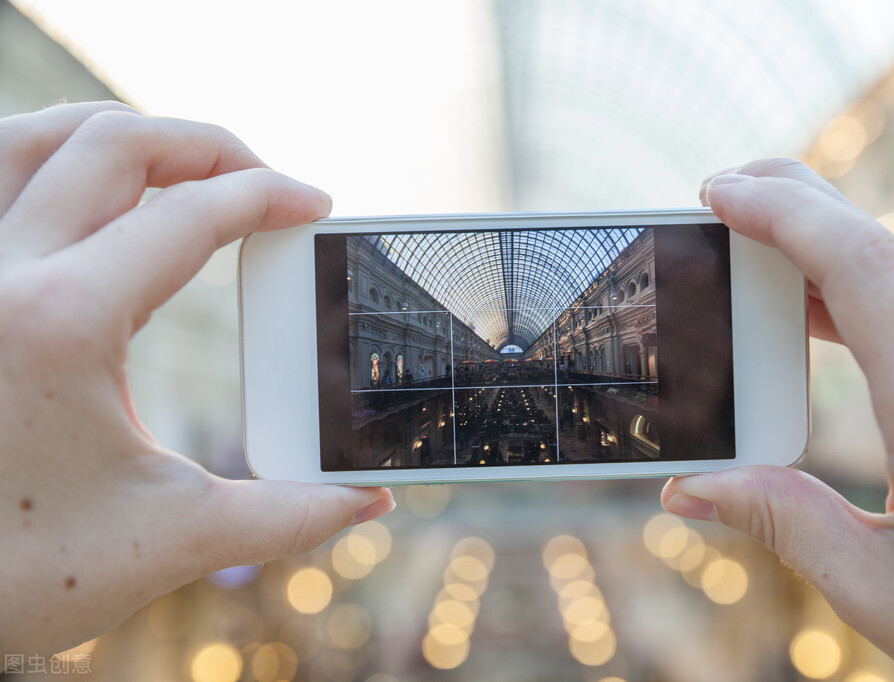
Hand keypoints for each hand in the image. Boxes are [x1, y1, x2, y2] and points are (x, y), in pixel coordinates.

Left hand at [0, 102, 393, 654]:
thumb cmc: (23, 571)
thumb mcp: (174, 537)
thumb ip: (288, 514)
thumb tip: (368, 498)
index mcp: (62, 320)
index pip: (188, 216)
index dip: (267, 196)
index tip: (314, 205)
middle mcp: (0, 275)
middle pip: (115, 144)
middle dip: (209, 146)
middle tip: (263, 181)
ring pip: (35, 138)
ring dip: (123, 136)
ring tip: (184, 169)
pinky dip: (51, 157)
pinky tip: (90, 194)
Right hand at [662, 159, 893, 680]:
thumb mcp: (887, 596)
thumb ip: (786, 524)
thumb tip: (691, 487)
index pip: (863, 266)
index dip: (785, 212)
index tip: (719, 193)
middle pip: (884, 246)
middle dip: (795, 203)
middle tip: (720, 195)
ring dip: (824, 245)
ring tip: (751, 252)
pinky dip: (859, 284)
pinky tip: (818, 306)